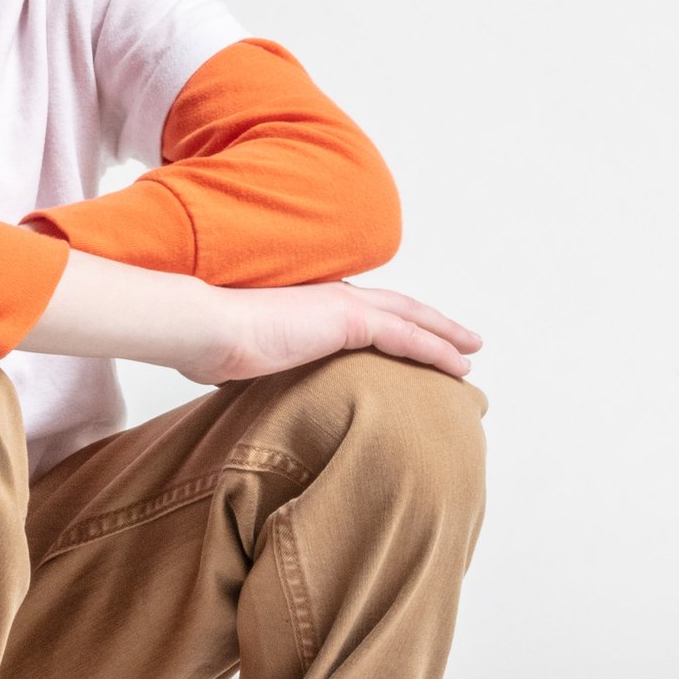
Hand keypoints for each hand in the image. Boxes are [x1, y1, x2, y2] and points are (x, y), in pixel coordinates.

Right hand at [196, 279, 480, 383]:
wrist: (206, 328)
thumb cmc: (211, 346)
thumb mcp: (242, 358)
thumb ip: (256, 363)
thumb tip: (242, 381)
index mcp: (311, 304)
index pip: (365, 313)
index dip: (395, 324)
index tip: (414, 339)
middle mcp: (332, 297)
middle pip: (398, 308)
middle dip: (433, 323)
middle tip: (463, 340)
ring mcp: (342, 304)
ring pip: (411, 318)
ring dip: (446, 334)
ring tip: (471, 351)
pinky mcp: (349, 319)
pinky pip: (406, 335)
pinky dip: (437, 348)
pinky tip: (458, 364)